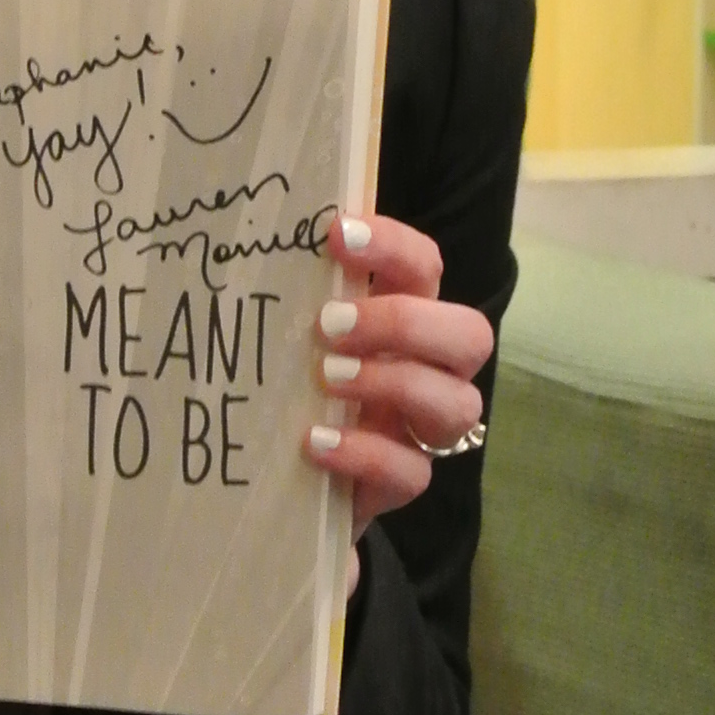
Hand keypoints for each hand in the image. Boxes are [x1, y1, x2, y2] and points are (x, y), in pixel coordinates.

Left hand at [303, 210, 493, 581]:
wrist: (280, 475)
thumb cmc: (290, 385)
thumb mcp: (290, 335)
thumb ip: (291, 295)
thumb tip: (245, 234)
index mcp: (404, 317)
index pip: (424, 267)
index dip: (392, 245)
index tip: (334, 233)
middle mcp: (427, 368)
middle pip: (470, 335)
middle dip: (405, 323)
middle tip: (330, 325)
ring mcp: (420, 429)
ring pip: (459, 404)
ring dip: (392, 383)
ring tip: (325, 379)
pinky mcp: (401, 481)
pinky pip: (412, 472)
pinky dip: (364, 452)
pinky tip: (314, 442)